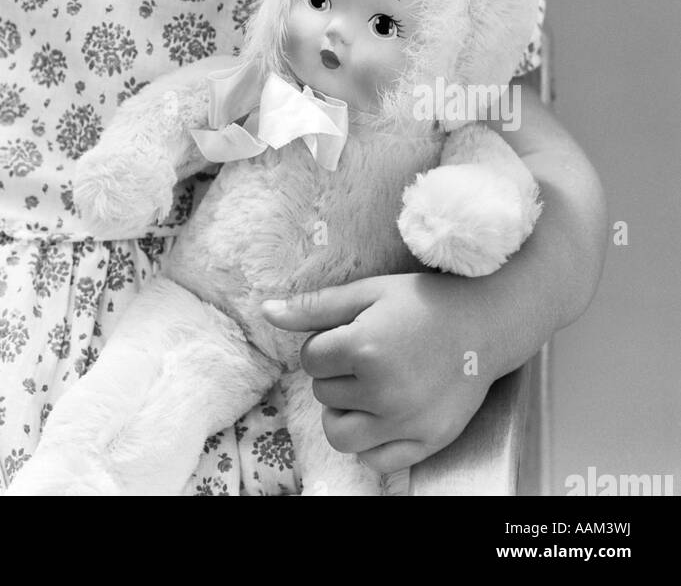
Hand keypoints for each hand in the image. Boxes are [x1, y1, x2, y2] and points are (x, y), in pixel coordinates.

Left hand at [262, 271, 501, 474]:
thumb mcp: (368, 292)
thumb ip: (314, 307)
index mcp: (364, 349)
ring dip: (344, 411)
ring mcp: (406, 422)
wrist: (485, 322)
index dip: (325, 344)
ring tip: (366, 388)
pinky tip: (382, 415)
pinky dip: (371, 443)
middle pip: (323, 393)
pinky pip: (376, 460)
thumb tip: (266, 312)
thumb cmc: (423, 302)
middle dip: (336, 374)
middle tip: (366, 354)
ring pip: (340, 434)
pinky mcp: (427, 441)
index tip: (351, 332)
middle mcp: (383, 391)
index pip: (310, 360)